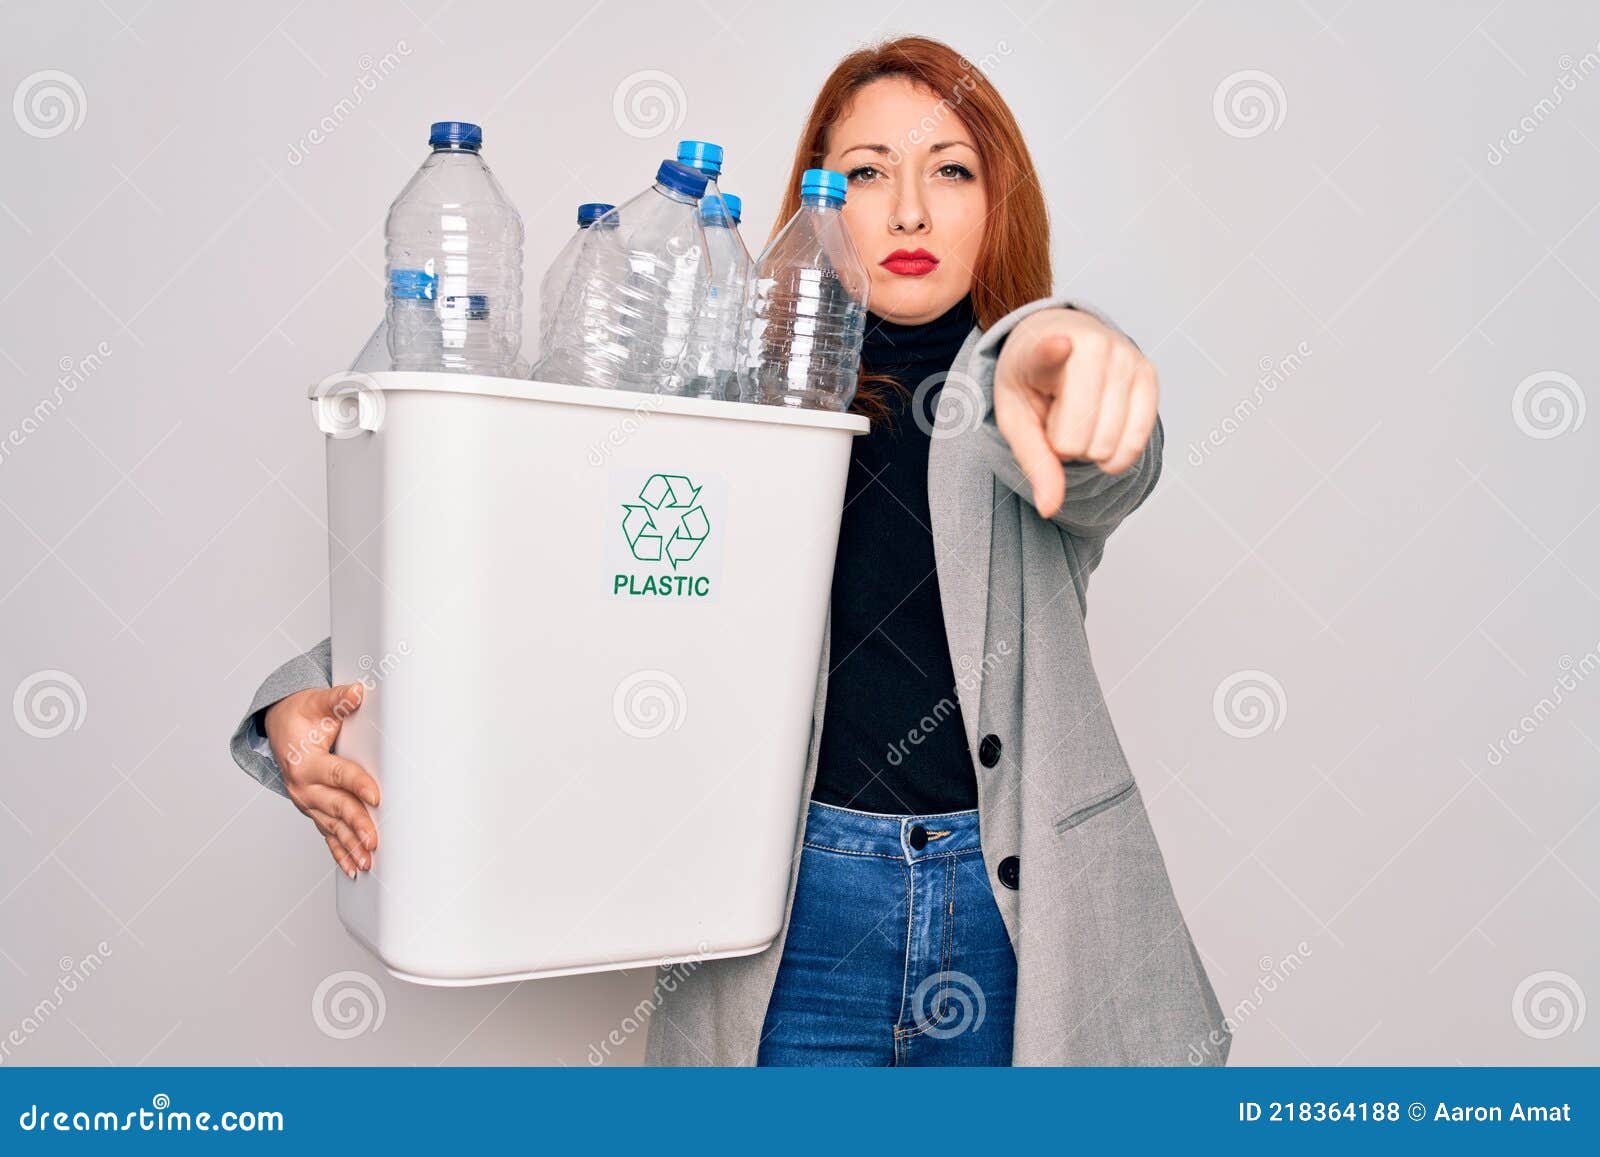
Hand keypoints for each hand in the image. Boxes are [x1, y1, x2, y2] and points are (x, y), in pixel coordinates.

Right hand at [262, 683, 380, 878]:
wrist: (280, 726)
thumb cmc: (302, 714)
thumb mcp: (317, 702)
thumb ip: (338, 699)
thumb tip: (357, 691)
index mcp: (306, 762)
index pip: (337, 774)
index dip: (356, 784)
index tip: (376, 796)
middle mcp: (304, 787)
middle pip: (336, 807)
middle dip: (356, 825)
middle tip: (375, 840)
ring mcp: (307, 802)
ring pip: (332, 827)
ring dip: (350, 846)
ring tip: (368, 862)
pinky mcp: (313, 810)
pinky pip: (327, 835)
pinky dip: (340, 853)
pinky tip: (355, 868)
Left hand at [992, 307, 1158, 518]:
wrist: (1061, 336)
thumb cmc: (1034, 381)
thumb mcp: (1015, 419)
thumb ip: (1033, 461)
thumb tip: (1050, 508)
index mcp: (1042, 347)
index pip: (1049, 353)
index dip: (1054, 353)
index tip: (1061, 344)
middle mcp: (1091, 345)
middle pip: (1076, 439)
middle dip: (1063, 445)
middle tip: (1057, 417)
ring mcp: (1125, 357)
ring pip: (1107, 446)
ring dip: (1089, 448)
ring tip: (1079, 416)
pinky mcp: (1149, 374)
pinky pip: (1137, 441)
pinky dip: (1115, 455)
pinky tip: (1100, 436)